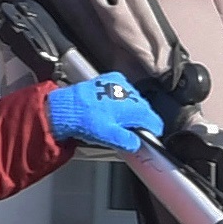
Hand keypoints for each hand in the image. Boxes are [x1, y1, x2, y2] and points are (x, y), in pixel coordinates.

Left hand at [42, 72, 163, 153]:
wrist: (68, 107)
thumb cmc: (86, 120)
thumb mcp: (110, 137)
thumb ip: (128, 141)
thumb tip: (136, 143)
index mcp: (134, 107)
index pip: (154, 121)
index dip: (153, 132)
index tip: (149, 138)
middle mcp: (130, 93)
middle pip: (144, 110)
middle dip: (140, 121)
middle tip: (130, 133)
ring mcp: (120, 84)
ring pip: (134, 100)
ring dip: (130, 110)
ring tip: (117, 121)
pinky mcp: (110, 79)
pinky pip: (122, 91)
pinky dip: (120, 100)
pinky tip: (111, 109)